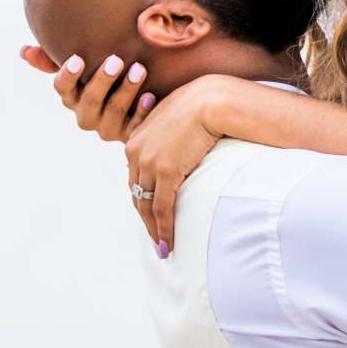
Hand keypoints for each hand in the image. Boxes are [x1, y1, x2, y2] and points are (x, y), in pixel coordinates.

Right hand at [21, 44, 155, 140]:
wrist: (137, 105)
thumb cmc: (106, 78)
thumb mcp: (83, 67)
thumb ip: (52, 58)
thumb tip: (23, 51)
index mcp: (72, 97)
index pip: (62, 88)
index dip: (68, 75)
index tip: (78, 58)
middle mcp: (86, 116)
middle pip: (89, 99)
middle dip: (102, 79)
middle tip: (116, 59)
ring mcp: (107, 128)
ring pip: (113, 111)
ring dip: (126, 89)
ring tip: (139, 69)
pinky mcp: (128, 136)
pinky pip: (134, 126)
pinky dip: (142, 111)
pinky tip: (150, 96)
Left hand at [125, 76, 227, 254]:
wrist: (211, 99)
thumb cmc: (202, 105)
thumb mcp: (176, 121)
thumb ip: (170, 138)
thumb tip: (182, 150)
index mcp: (136, 139)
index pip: (135, 177)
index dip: (143, 199)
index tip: (151, 215)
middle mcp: (135, 151)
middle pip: (137, 194)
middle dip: (145, 219)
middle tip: (155, 238)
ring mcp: (148, 162)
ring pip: (146, 205)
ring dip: (154, 230)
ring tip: (163, 248)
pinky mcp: (165, 171)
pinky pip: (162, 207)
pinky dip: (164, 228)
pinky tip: (168, 243)